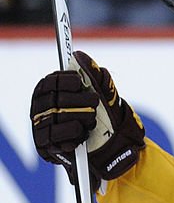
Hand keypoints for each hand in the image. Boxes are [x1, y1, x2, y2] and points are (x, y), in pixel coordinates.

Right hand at [31, 51, 144, 184]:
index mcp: (49, 89)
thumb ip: (95, 76)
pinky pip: (60, 134)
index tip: (80, 84)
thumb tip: (80, 56)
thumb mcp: (102, 94)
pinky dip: (76, 133)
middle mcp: (40, 106)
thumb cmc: (99, 114)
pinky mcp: (44, 143)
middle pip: (60, 99)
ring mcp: (40, 125)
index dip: (70, 82)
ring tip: (90, 121)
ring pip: (61, 117)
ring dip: (83, 118)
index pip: (54, 81)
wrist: (104, 146)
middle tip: (94, 104)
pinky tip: (81, 134)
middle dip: (84, 102)